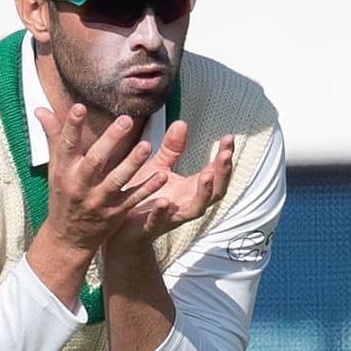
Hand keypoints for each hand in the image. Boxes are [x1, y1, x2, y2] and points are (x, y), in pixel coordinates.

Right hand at [32, 104, 169, 258]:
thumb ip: (53, 137)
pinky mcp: (115, 214)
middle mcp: (80, 185)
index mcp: (64, 171)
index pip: (66, 145)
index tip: (79, 107)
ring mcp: (98, 201)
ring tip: (146, 146)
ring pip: (116, 181)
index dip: (71, 127)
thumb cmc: (63, 195)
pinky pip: (133, 199)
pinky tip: (162, 175)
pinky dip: (147, 189)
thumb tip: (40, 108)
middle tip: (126, 120)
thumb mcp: (55, 168)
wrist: (68, 238)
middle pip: (95, 161)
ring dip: (132, 164)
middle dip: (110, 141)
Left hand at [110, 122, 234, 250]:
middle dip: (222, 174)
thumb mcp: (159, 168)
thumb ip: (171, 149)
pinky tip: (164, 202)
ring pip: (195, 209)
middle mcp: (186, 204)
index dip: (224, 157)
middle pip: (215, 192)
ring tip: (206, 176)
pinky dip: (163, 213)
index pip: (215, 172)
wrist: (121, 228)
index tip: (229, 138)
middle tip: (226, 155)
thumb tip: (182, 122)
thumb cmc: (144, 197)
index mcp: (190, 189)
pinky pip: (160, 222)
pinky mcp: (151, 227)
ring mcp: (172, 217)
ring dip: (203, 193)